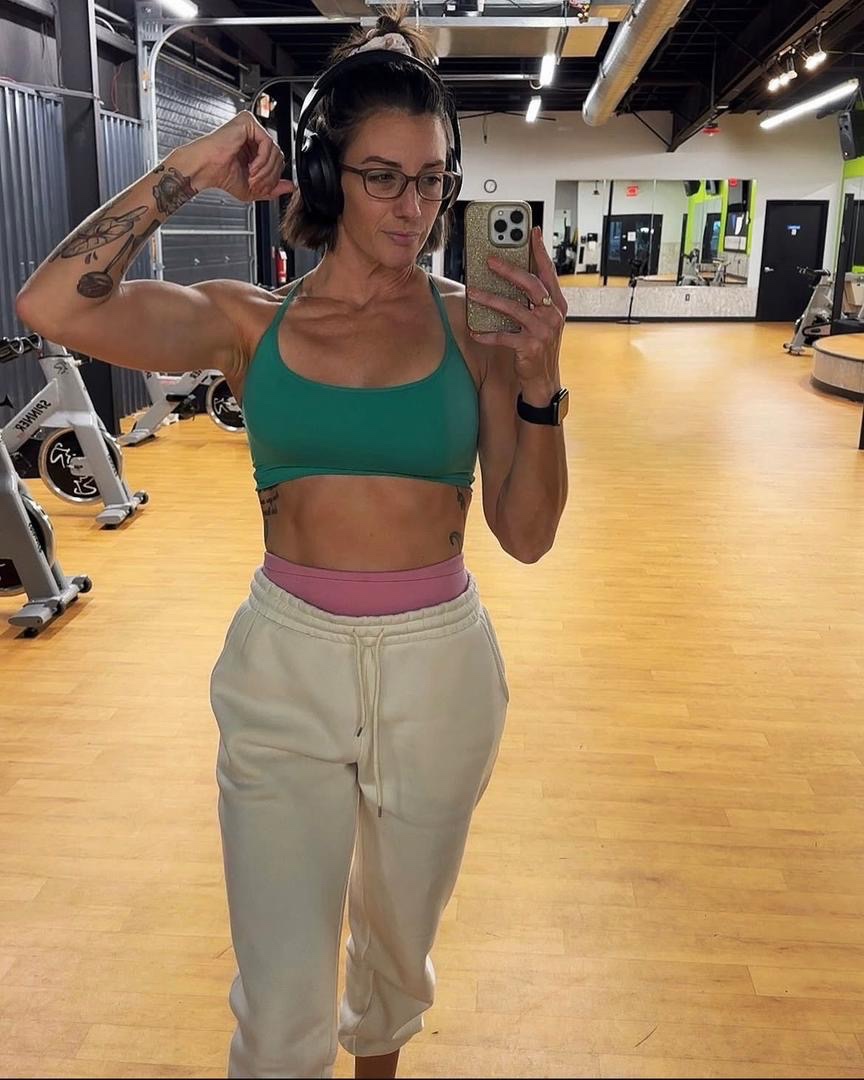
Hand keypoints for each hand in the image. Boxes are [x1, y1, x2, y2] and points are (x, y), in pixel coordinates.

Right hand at [171, 111, 294, 202]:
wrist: (207, 169)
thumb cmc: (222, 175)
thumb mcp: (253, 187)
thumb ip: (273, 187)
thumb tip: (291, 187)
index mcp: (254, 147)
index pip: (277, 159)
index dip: (273, 177)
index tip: (262, 187)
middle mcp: (253, 135)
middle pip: (279, 155)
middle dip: (270, 175)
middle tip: (256, 183)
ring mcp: (251, 127)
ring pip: (276, 150)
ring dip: (266, 170)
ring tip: (252, 177)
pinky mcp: (248, 123)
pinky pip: (268, 143)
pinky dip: (262, 160)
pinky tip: (251, 167)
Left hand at [467, 226, 567, 390]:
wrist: (543, 379)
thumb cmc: (539, 346)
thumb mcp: (542, 320)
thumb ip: (534, 300)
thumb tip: (510, 276)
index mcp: (557, 303)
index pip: (548, 272)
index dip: (540, 251)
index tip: (531, 232)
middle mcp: (553, 314)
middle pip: (531, 285)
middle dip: (509, 270)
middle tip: (490, 260)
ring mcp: (542, 331)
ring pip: (514, 308)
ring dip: (490, 299)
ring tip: (473, 292)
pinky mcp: (529, 347)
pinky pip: (503, 336)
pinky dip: (487, 333)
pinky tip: (474, 330)